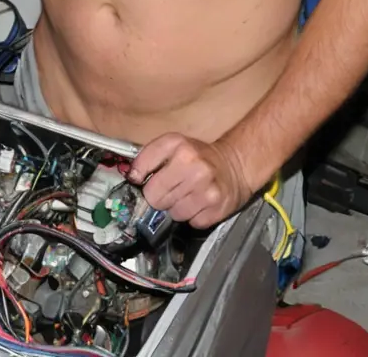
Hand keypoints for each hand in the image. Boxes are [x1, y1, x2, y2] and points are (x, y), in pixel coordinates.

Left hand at [129, 133, 252, 229]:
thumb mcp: (174, 145)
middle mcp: (192, 165)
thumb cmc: (199, 156)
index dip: (139, 178)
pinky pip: (191, 222)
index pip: (141, 168)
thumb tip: (132, 178)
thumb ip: (150, 157)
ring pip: (173, 213)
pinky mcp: (216, 208)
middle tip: (171, 189)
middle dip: (159, 196)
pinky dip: (193, 217)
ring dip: (177, 208)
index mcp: (177, 144)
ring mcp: (206, 188)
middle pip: (154, 196)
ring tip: (187, 196)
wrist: (235, 165)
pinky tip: (200, 204)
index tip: (142, 180)